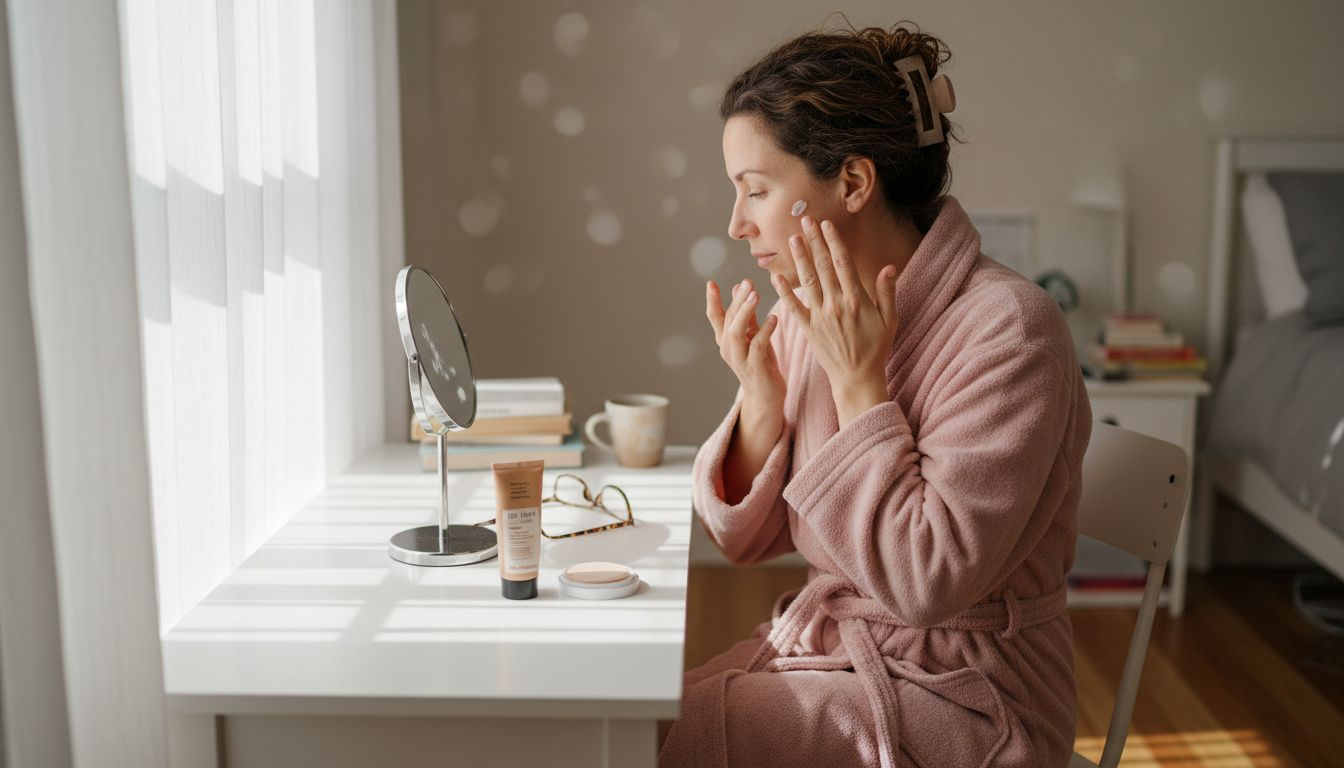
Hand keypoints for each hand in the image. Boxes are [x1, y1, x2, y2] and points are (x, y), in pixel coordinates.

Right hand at [706, 278, 785, 407]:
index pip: (715, 318)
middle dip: (737, 301)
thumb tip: (738, 288)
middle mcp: (728, 350)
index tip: (711, 282)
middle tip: (747, 283)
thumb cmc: (761, 363)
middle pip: (728, 321)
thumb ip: (747, 315)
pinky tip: (774, 318)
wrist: (767, 397)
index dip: (712, 301)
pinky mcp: (755, 368)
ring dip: (745, 312)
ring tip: (756, 295)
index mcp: (726, 341)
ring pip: (736, 333)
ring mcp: (740, 360)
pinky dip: (765, 330)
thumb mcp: (753, 335)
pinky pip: (757, 346)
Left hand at [769, 216, 899, 392]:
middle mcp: (836, 304)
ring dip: (799, 258)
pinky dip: (784, 292)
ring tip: (792, 239)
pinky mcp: (808, 329)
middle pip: (823, 266)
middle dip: (814, 241)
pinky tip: (775, 276)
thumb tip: (889, 266)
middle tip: (804, 220)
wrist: (857, 377)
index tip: (826, 224)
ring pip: (807, 281)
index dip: (833, 241)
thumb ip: (887, 292)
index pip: (843, 263)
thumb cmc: (876, 348)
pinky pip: (794, 307)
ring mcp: (820, 316)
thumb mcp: (890, 320)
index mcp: (857, 299)